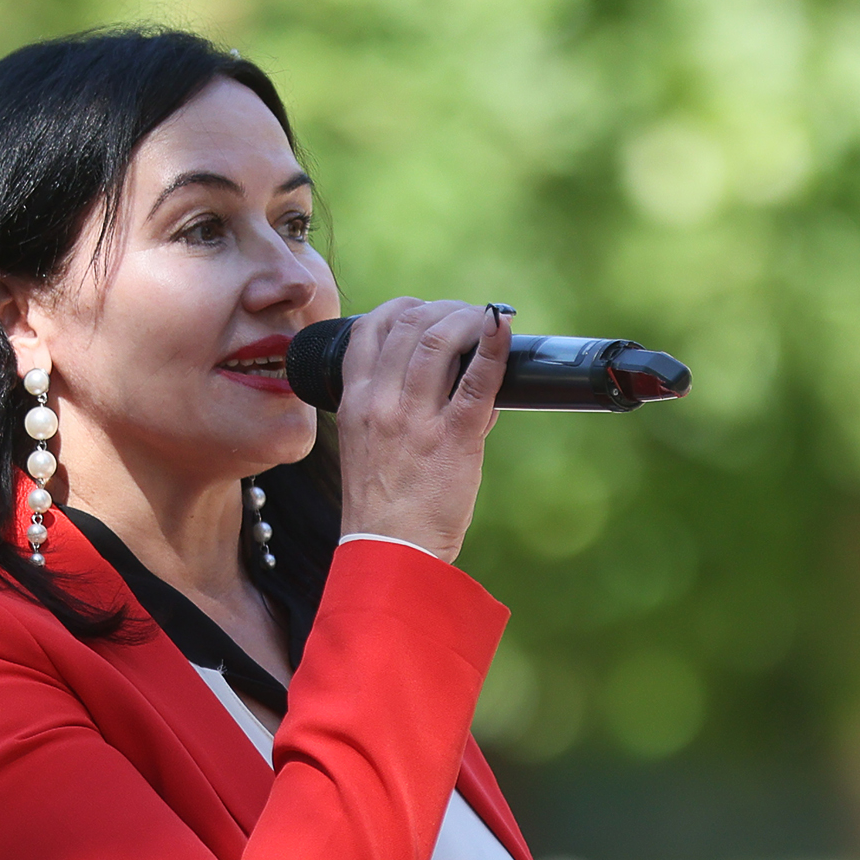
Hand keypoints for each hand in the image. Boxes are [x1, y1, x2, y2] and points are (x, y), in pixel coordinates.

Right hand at [335, 298, 508, 562]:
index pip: (368, 329)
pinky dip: (494, 346)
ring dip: (466, 319)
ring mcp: (415, 419)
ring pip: (437, 340)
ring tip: (486, 321)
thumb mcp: (371, 448)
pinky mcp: (453, 437)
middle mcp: (379, 403)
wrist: (390, 551)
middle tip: (466, 316)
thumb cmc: (385, 507)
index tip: (423, 311)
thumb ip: (407, 409)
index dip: (399, 308)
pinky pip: (477, 380)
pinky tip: (504, 328)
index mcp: (354, 403)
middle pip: (407, 324)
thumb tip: (466, 379)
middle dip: (441, 310)